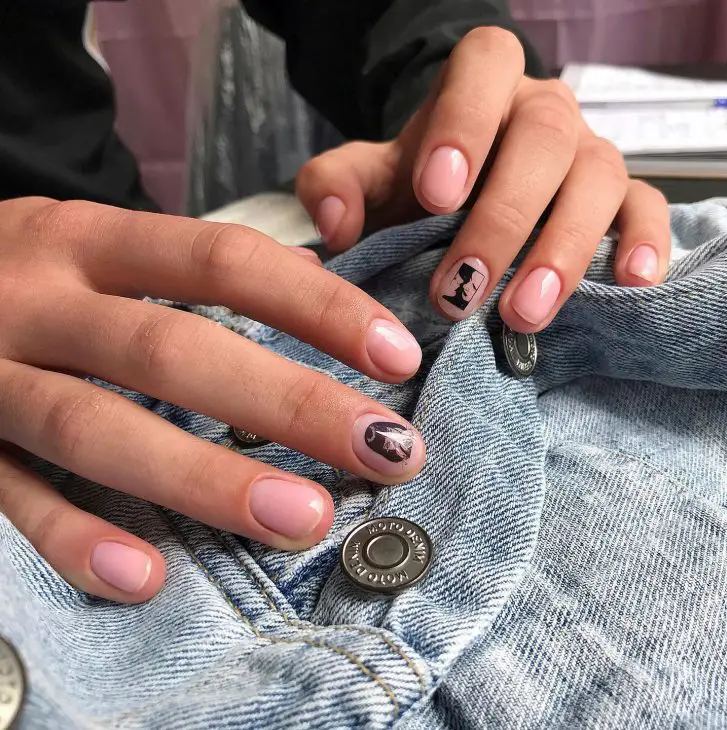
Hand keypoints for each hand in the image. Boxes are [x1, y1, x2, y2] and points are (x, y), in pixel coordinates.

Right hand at [0, 198, 424, 602]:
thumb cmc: (20, 273)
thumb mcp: (94, 248)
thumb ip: (188, 274)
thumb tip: (313, 293)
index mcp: (86, 240)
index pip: (223, 260)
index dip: (316, 305)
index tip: (396, 353)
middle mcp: (34, 301)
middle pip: (174, 353)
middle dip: (286, 403)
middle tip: (384, 451)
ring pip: (97, 430)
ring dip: (204, 479)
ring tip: (303, 519)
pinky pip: (9, 499)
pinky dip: (75, 540)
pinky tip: (148, 577)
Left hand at [296, 27, 670, 330]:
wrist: (461, 200)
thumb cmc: (418, 187)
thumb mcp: (368, 179)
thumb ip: (335, 185)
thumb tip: (334, 223)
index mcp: (480, 86)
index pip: (484, 67)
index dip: (464, 124)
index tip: (435, 196)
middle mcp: (542, 112)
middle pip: (543, 139)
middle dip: (503, 219)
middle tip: (461, 289)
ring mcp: (588, 154)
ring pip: (597, 180)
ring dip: (562, 250)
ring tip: (523, 312)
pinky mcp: (622, 197)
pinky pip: (648, 208)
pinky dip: (643, 243)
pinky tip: (628, 283)